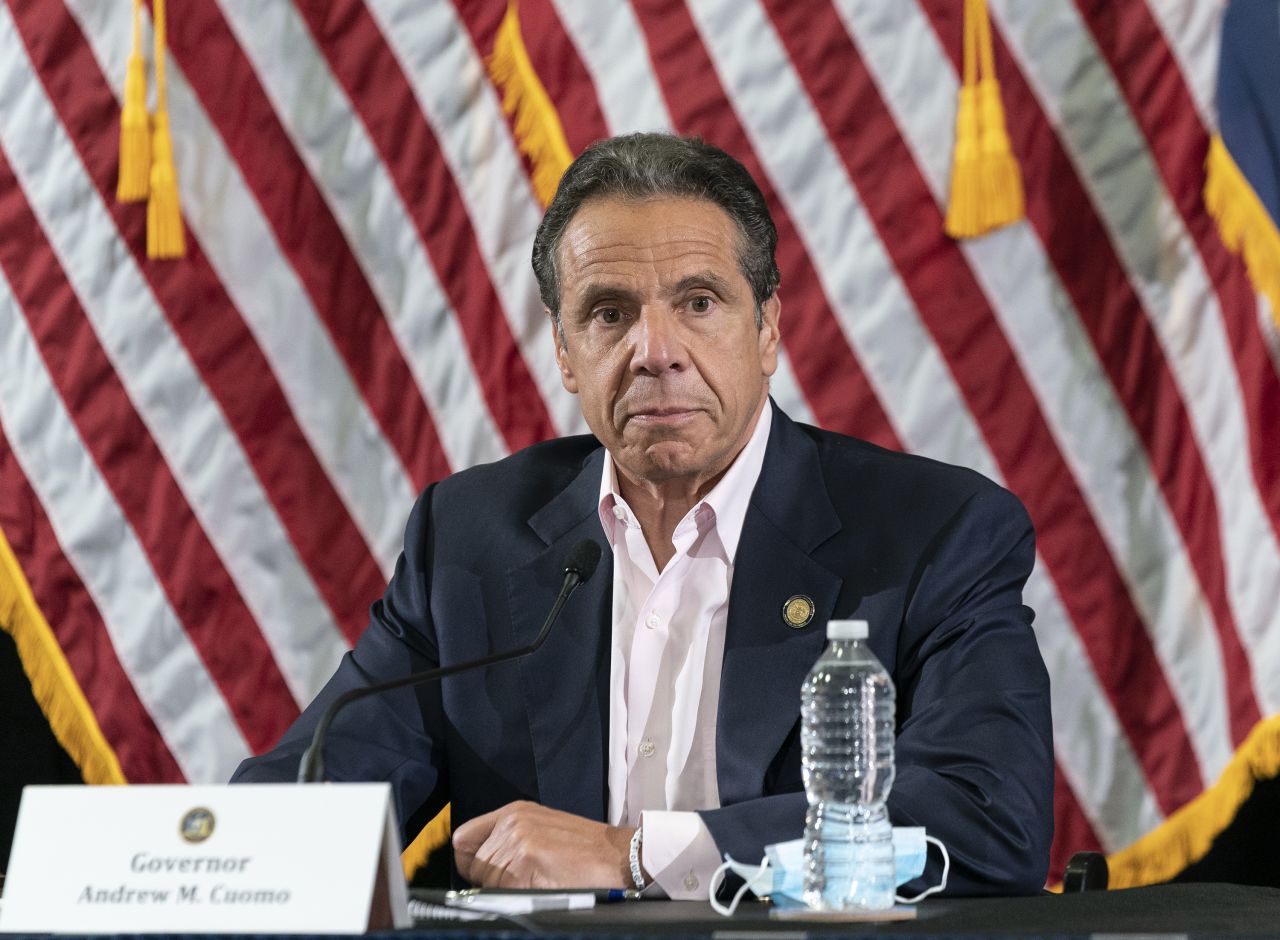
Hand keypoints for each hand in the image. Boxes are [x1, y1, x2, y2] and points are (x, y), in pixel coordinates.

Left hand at [452, 801, 636, 888]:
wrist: (620, 856)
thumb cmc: (586, 849)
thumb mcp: (542, 829)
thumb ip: (510, 839)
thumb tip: (481, 864)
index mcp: (514, 812)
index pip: (463, 840)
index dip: (472, 862)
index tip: (487, 874)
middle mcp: (512, 823)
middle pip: (472, 866)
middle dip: (491, 881)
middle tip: (525, 879)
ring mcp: (519, 842)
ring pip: (486, 883)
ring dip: (506, 891)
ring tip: (538, 882)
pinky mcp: (527, 864)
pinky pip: (503, 894)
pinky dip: (519, 898)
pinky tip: (542, 888)